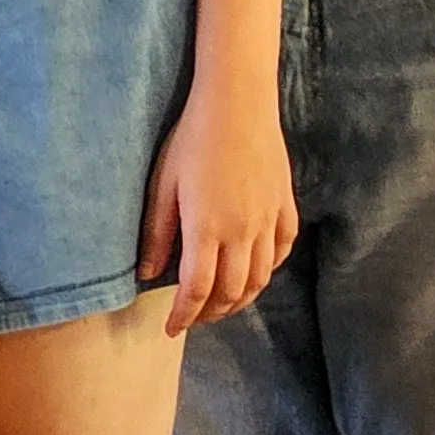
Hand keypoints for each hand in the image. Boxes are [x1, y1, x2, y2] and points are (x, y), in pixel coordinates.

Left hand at [140, 81, 295, 334]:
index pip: (196, 290)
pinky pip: (282, 252)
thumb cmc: (191, 139)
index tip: (171, 330)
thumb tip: (148, 273)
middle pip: (231, 293)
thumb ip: (157, 233)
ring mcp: (269, 221)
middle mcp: (243, 233)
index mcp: (207, 229)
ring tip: (221, 304)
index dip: (183, 316)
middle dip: (211, 313)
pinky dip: (268, 270)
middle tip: (194, 318)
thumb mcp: (163, 184)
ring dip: (240, 299)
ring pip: (260, 279)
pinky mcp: (286, 207)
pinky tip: (254, 271)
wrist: (238, 104)